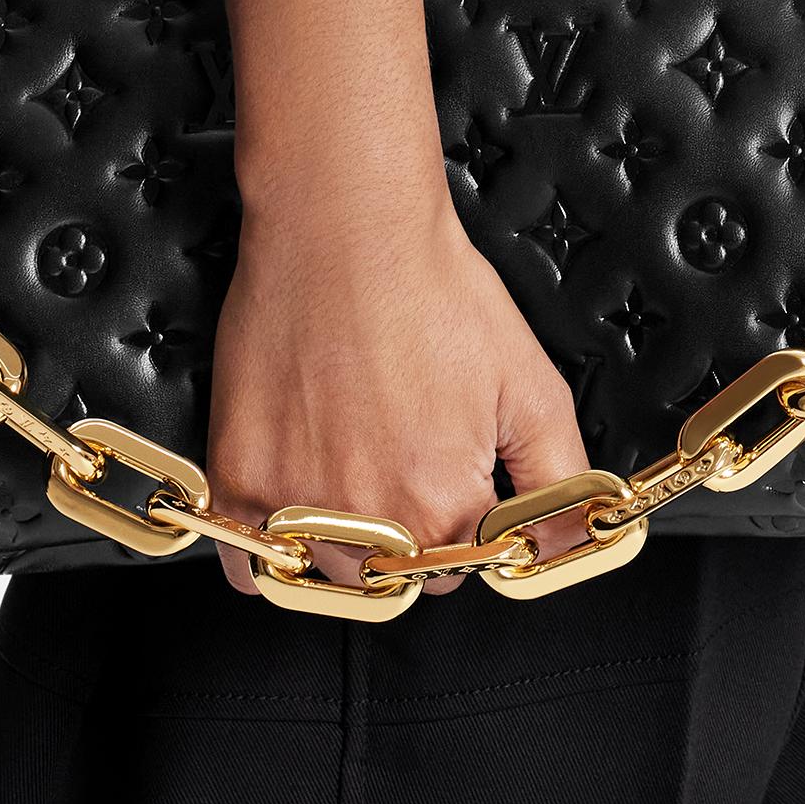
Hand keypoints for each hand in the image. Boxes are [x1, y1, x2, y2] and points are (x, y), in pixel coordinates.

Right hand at [205, 171, 589, 597]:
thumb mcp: (531, 384)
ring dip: (341, 536)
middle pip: (394, 576)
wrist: (346, 227)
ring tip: (349, 453)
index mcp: (444, 507)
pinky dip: (269, 547)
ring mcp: (295, 507)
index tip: (446, 474)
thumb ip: (558, 481)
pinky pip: (249, 565)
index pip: (461, 569)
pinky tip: (294, 495)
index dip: (458, 518)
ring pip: (326, 572)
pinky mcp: (238, 479)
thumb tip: (565, 545)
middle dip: (403, 530)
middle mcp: (369, 522)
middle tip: (396, 449)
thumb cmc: (434, 291)